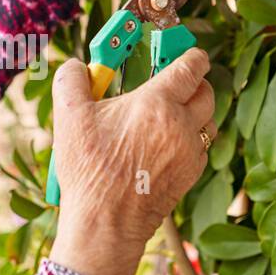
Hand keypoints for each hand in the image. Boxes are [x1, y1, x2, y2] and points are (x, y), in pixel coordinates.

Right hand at [48, 49, 214, 274]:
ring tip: (166, 116)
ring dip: (193, 113)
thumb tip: (77, 66)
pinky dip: (187, 141)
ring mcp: (190, 152)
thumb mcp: (69, 117)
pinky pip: (199, 148)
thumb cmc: (89, 170)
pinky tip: (162, 146)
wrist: (106, 223)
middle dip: (193, 83)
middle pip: (207, 91)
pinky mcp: (190, 175)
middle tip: (172, 82)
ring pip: (207, 121)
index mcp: (157, 103)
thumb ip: (71, 79)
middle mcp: (182, 125)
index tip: (184, 51)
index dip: (190, 54)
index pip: (191, 66)